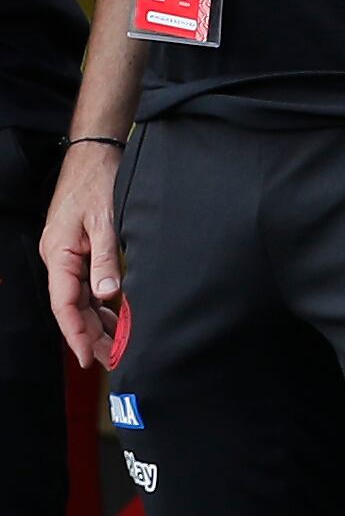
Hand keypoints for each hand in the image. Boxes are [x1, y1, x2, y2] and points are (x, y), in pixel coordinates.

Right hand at [40, 140, 123, 366]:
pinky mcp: (79, 251)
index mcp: (59, 257)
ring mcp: (68, 257)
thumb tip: (108, 295)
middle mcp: (60, 261)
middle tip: (111, 358)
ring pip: (79, 299)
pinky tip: (112, 315)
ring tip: (114, 344)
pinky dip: (99, 302)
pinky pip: (86, 285)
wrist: (93, 157)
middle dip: (89, 335)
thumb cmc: (95, 184)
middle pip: (72, 307)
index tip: (87, 358)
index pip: (65, 306)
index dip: (75, 334)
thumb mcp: (103, 222)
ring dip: (95, 321)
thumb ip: (105, 259)